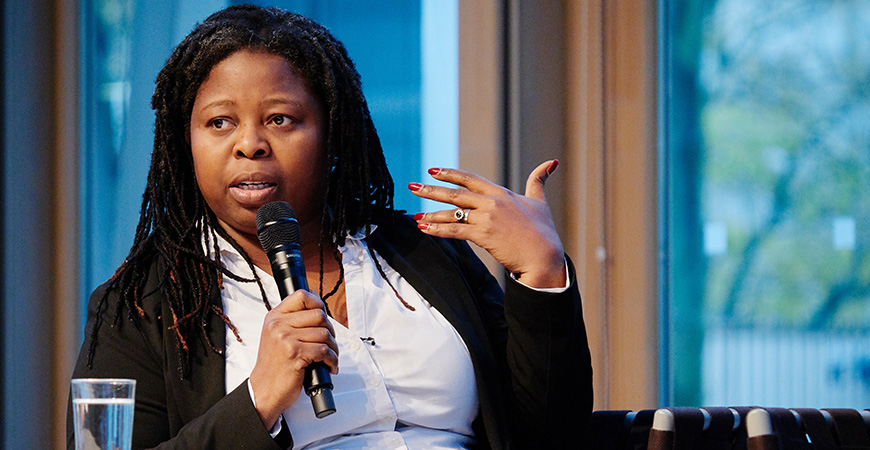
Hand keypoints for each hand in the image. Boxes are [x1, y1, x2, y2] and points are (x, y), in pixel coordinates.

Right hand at [248, 290, 337, 427]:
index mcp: (274, 317)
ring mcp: (286, 339)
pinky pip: (324, 350)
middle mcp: (278, 325)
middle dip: (330, 330)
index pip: (301, 296)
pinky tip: (329, 365)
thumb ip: (292, 322)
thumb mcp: (276, 336)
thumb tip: (319, 310)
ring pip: (324, 333)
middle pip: (318, 315)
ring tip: (329, 357)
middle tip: (329, 342)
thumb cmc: (273, 366)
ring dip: (333, 348)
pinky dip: (332, 360)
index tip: (323, 314)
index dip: (317, 302)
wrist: (263, 390)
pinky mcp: (295, 354)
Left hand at [409, 159, 565, 288]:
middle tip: (412, 186)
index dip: (450, 173)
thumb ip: (538, 181)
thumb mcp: (540, 201)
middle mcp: (492, 202)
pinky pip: (454, 231)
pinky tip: (424, 228)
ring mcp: (487, 218)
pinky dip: (437, 230)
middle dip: (432, 189)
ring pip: (452, 213)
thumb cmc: (544, 231)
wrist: (545, 257)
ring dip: (431, 213)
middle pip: (456, 193)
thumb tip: (550, 162)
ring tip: (414, 214)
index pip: (470, 179)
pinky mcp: (483, 235)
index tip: (433, 170)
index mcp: (502, 193)